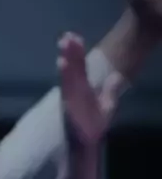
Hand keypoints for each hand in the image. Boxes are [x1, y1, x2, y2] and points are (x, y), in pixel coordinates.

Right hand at [58, 32, 123, 148]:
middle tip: (66, 35)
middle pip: (73, 66)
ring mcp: (71, 96)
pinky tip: (62, 63)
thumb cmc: (93, 125)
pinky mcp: (68, 104)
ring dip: (66, 58)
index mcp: (83, 87)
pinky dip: (64, 76)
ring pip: (68, 74)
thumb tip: (117, 76)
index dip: (77, 51)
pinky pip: (66, 88)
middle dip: (70, 51)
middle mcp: (75, 89)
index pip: (80, 66)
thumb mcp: (107, 106)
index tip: (73, 36)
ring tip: (64, 44)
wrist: (86, 143)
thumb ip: (110, 91)